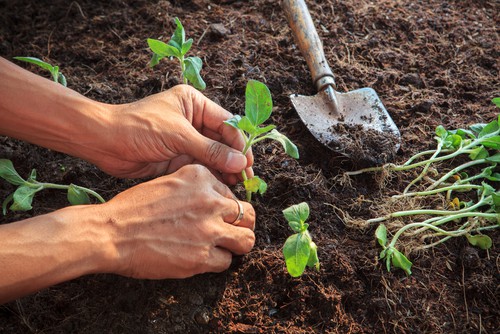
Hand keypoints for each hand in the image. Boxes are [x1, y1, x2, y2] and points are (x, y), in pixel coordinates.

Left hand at [95, 85, 252, 182]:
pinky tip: (221, 187)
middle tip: (247, 179)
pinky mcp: (177, 158)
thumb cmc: (138, 127)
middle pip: (222, 142)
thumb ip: (210, 150)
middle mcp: (193, 121)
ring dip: (225, 170)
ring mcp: (185, 141)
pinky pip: (200, 167)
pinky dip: (211, 177)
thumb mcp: (178, 136)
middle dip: (235, 159)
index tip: (249, 164)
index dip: (240, 144)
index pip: (227, 124)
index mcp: (194, 104)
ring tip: (237, 187)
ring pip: (213, 157)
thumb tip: (240, 162)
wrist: (104, 142)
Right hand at [102, 164, 255, 278]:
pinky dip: (216, 262)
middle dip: (242, 224)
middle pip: (248, 214)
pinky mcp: (202, 256)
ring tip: (224, 247)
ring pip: (246, 240)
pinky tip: (202, 258)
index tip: (218, 214)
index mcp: (201, 177)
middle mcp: (210, 201)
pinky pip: (226, 262)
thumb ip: (195, 187)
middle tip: (232, 230)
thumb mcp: (168, 182)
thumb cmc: (133, 208)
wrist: (111, 232)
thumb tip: (213, 199)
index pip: (232, 192)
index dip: (226, 206)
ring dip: (236, 244)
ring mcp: (209, 229)